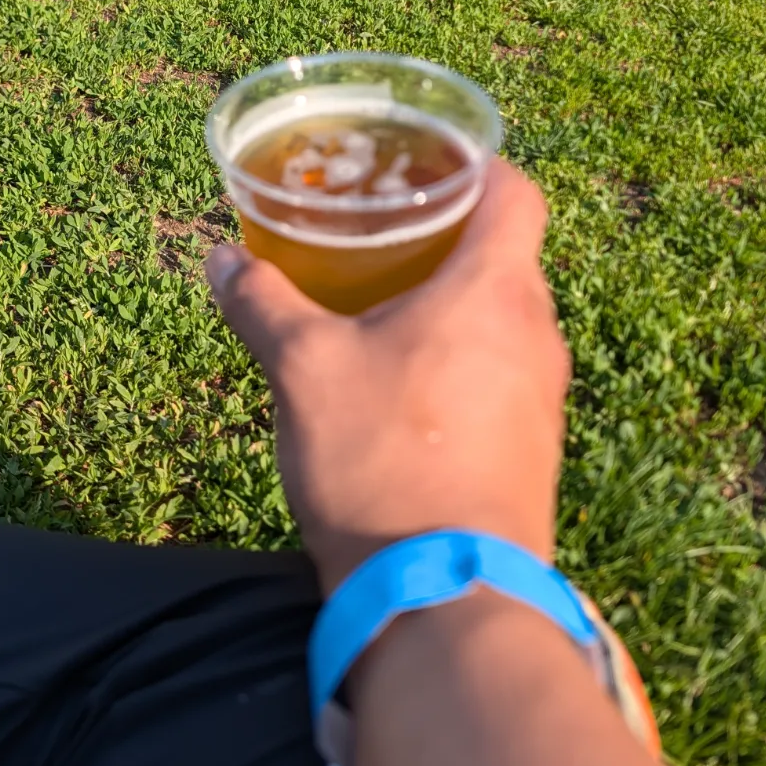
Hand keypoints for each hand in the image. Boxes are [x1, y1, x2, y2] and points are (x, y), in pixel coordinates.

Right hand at [206, 159, 568, 594]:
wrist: (442, 599)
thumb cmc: (381, 462)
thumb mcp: (304, 369)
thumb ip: (263, 302)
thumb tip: (221, 258)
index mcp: (496, 289)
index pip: (516, 190)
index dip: (476, 165)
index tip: (425, 166)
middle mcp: (537, 333)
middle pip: (507, 253)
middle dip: (448, 236)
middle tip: (383, 233)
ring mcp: (544, 398)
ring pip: (504, 319)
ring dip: (453, 305)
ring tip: (384, 309)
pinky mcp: (533, 451)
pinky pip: (503, 376)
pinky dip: (462, 362)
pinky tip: (403, 388)